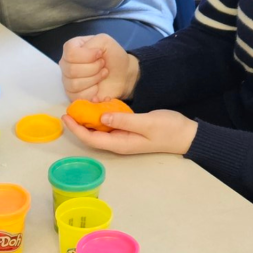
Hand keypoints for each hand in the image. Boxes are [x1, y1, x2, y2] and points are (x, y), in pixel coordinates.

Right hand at [60, 34, 137, 100]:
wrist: (122, 74)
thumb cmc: (113, 56)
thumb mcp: (105, 41)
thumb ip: (93, 42)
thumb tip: (88, 55)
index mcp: (71, 49)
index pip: (70, 53)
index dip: (87, 56)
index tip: (100, 54)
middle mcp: (66, 65)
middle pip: (71, 70)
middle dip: (93, 68)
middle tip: (103, 66)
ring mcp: (68, 81)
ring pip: (74, 84)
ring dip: (94, 80)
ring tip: (103, 75)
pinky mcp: (73, 96)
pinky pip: (77, 97)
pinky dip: (92, 93)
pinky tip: (98, 88)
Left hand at [63, 109, 197, 154]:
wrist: (186, 135)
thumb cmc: (169, 129)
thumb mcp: (147, 122)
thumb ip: (124, 120)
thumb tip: (102, 117)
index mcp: (121, 143)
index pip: (91, 139)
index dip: (76, 129)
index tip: (66, 116)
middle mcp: (118, 143)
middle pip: (91, 137)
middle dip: (77, 126)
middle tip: (68, 110)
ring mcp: (123, 138)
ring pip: (99, 132)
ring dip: (87, 122)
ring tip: (77, 109)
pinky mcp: (127, 132)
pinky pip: (108, 127)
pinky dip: (99, 119)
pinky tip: (95, 108)